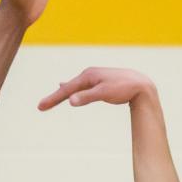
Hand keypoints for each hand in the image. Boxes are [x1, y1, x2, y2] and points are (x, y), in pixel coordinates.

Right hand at [38, 66, 154, 111]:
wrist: (141, 84)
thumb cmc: (124, 88)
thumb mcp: (104, 93)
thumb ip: (87, 97)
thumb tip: (70, 101)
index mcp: (88, 76)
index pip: (66, 89)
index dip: (53, 99)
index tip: (40, 107)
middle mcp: (89, 75)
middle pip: (67, 88)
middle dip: (54, 97)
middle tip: (40, 107)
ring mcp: (94, 78)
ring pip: (73, 88)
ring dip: (61, 94)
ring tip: (50, 100)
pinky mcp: (99, 83)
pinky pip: (80, 87)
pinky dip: (71, 89)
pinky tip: (68, 89)